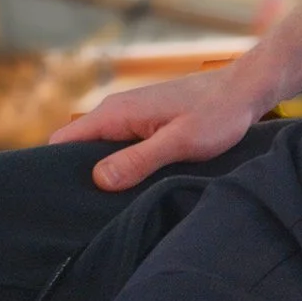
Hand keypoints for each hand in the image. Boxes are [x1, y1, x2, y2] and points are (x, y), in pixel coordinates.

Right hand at [48, 66, 276, 191]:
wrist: (246, 88)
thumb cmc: (218, 112)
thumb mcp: (180, 142)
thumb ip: (139, 159)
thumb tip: (98, 180)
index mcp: (115, 113)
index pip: (61, 142)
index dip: (55, 170)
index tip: (58, 201)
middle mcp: (116, 112)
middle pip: (77, 149)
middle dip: (79, 177)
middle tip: (86, 212)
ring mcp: (130, 117)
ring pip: (100, 150)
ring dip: (104, 173)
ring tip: (108, 205)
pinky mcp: (146, 123)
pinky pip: (120, 147)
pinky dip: (122, 165)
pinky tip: (132, 187)